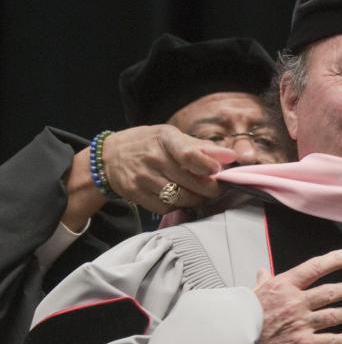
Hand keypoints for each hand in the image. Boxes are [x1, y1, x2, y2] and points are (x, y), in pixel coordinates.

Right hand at [103, 125, 236, 212]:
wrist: (109, 156)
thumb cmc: (149, 144)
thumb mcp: (172, 136)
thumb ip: (202, 147)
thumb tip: (231, 156)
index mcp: (165, 138)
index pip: (189, 154)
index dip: (207, 166)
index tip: (218, 171)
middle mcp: (152, 157)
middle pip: (190, 182)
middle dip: (210, 189)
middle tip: (217, 188)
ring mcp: (142, 177)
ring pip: (180, 198)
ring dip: (197, 200)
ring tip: (201, 194)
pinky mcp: (135, 194)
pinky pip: (165, 207)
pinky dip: (178, 206)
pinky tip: (181, 199)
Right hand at [253, 249, 341, 343]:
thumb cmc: (241, 320)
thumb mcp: (251, 295)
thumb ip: (263, 282)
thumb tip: (264, 271)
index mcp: (284, 286)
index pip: (314, 268)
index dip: (334, 260)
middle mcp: (297, 302)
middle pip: (331, 292)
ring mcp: (302, 323)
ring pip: (335, 315)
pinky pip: (331, 340)